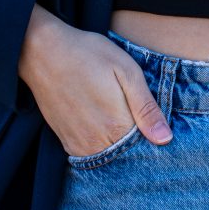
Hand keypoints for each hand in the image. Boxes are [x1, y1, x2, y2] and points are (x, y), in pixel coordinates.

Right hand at [18, 6, 171, 158]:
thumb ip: (146, 108)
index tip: (154, 124)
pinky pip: (89, 155)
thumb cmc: (89, 54)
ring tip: (117, 116)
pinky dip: (100, 145)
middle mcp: (97, 143)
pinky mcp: (65, 141)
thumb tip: (165, 139)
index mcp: (117, 125)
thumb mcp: (126, 71)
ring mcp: (78, 145)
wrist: (43, 52)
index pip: (146, 148)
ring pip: (108, 157)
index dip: (154, 137)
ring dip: (117, 145)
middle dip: (136, 144)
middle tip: (133, 114)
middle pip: (126, 156)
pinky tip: (102, 124)